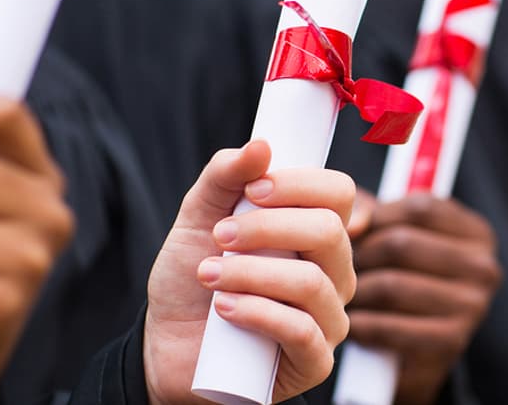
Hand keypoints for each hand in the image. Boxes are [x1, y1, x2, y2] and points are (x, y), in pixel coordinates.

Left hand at [143, 141, 355, 403]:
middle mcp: (334, 273)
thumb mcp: (198, 220)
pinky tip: (224, 310)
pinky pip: (301, 331)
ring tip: (208, 276)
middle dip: (267, 227)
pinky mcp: (315, 362)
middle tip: (220, 236)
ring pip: (311, 283)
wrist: (168, 350)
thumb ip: (225, 177)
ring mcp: (329, 319)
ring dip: (251, 273)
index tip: (254, 188)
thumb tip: (261, 145)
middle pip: (330, 231)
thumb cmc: (192, 282)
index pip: (339, 193)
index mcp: (317, 233)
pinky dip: (257, 313)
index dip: (301, 184)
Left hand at [348, 195, 501, 404]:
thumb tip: (354, 222)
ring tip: (342, 296)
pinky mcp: (451, 343)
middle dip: (360, 256)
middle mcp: (484, 268)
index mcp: (477, 234)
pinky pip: (388, 326)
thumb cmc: (401, 282)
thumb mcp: (393, 236)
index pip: (420, 208)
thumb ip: (371, 212)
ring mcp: (473, 306)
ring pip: (391, 285)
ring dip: (357, 293)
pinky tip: (353, 324)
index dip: (376, 217)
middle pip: (401, 243)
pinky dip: (362, 325)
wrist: (413, 357)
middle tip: (337, 269)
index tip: (353, 232)